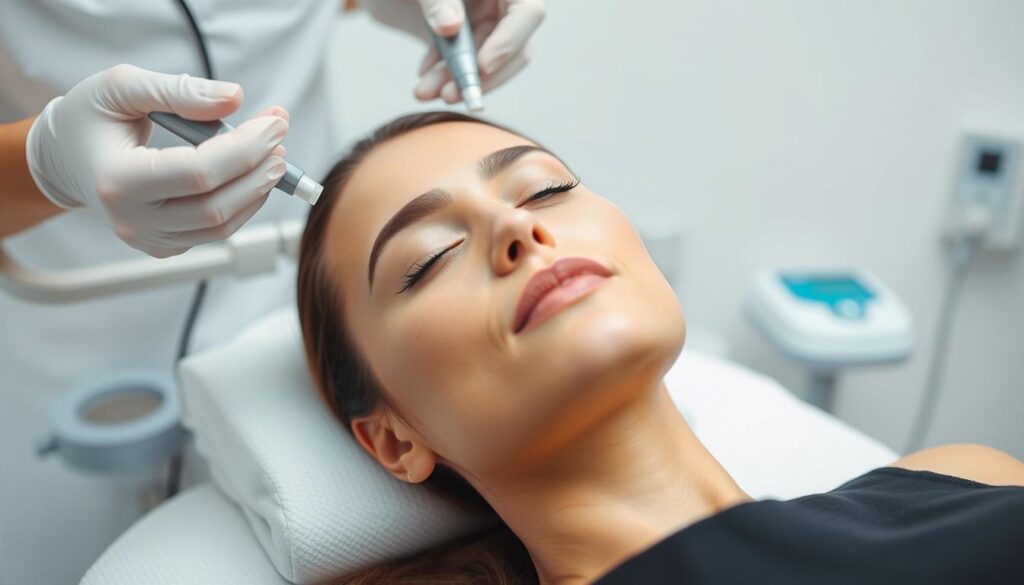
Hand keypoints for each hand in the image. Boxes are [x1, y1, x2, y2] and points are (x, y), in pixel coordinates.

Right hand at [25, 64, 289, 257]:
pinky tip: (251, 173)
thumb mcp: (123, 87)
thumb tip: (235, 99)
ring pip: (223, 225)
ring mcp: (148, 239)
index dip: (246, 147)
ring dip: (258, 188)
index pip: (200, 172)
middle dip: (260, 170)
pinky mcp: (164, 246)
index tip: (275, 121)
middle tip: (279, 136)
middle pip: (217, 206)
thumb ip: (180, 91)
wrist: (66, 156)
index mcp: (117, 180)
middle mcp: (131, 220)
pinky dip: (243, 203)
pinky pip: (216, 231)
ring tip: (272, 153)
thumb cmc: (91, 117)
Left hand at [364, 0, 544, 104]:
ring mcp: (486, 19)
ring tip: (424, 91)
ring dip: (456, 80)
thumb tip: (450, 26)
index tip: (482, 67)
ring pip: (486, 62)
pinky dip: (446, 74)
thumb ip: (436, 0)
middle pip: (514, 47)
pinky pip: (466, 64)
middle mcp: (501, 2)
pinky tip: (425, 75)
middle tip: (450, 95)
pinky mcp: (467, 37)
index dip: (509, 41)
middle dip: (479, 75)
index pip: (528, 12)